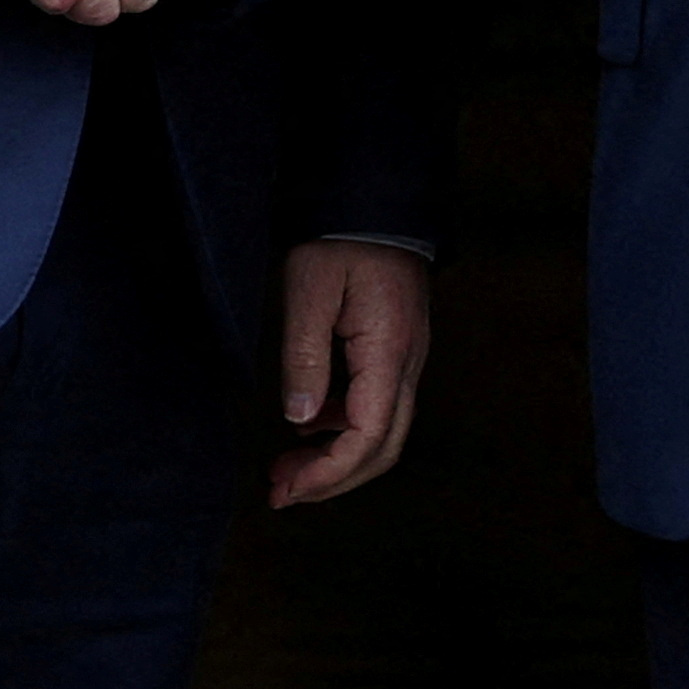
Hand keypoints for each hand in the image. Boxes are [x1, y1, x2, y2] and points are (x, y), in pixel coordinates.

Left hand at [269, 239, 430, 506]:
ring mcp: (407, 356)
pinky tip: (309, 425)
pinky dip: (343, 427)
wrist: (375, 196)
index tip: (286, 488)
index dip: (329, 473)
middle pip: (383, 446)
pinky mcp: (396, 348)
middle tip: (280, 492)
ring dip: (337, 458)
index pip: (368, 436)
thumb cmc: (340, 236)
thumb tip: (299, 422)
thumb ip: (305, 356)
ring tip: (286, 466)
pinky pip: (377, 404)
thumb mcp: (309, 290)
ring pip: (383, 430)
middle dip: (333, 479)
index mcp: (388, 351)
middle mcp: (407, 361)